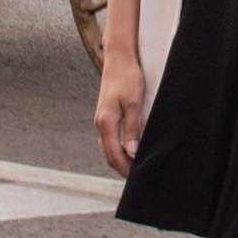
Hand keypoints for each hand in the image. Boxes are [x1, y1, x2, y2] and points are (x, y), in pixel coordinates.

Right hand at [94, 50, 146, 175]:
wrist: (119, 58)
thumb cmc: (128, 77)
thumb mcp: (134, 103)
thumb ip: (132, 128)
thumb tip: (132, 152)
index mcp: (106, 122)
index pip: (114, 155)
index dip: (126, 169)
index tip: (137, 179)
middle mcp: (100, 123)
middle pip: (109, 155)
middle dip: (122, 168)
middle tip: (138, 179)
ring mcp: (101, 120)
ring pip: (108, 148)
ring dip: (120, 160)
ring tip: (136, 168)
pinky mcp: (106, 116)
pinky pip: (109, 139)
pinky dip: (118, 149)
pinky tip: (129, 152)